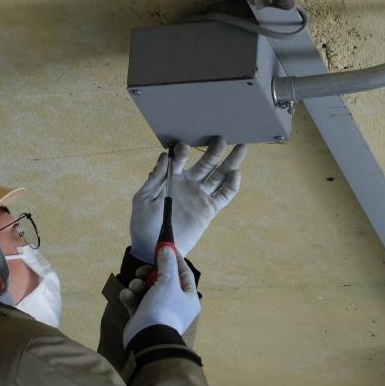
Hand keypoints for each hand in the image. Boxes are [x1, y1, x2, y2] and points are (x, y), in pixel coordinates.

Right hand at [121, 247, 200, 347]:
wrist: (147, 338)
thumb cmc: (163, 308)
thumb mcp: (168, 281)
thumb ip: (167, 263)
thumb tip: (167, 249)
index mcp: (188, 297)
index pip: (184, 273)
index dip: (174, 259)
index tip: (165, 247)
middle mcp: (175, 304)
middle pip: (162, 280)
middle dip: (150, 273)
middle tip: (142, 271)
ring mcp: (158, 311)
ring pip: (147, 289)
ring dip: (138, 285)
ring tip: (135, 287)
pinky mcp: (142, 316)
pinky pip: (136, 301)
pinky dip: (131, 297)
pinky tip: (128, 297)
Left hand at [130, 137, 246, 262]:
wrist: (154, 248)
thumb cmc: (144, 223)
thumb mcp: (143, 199)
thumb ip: (155, 178)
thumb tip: (165, 156)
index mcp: (172, 178)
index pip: (180, 160)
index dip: (183, 152)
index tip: (183, 148)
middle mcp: (189, 183)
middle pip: (206, 163)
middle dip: (214, 150)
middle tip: (220, 138)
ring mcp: (200, 195)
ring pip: (219, 175)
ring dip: (230, 162)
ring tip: (241, 148)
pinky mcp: (209, 209)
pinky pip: (224, 195)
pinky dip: (231, 185)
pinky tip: (236, 174)